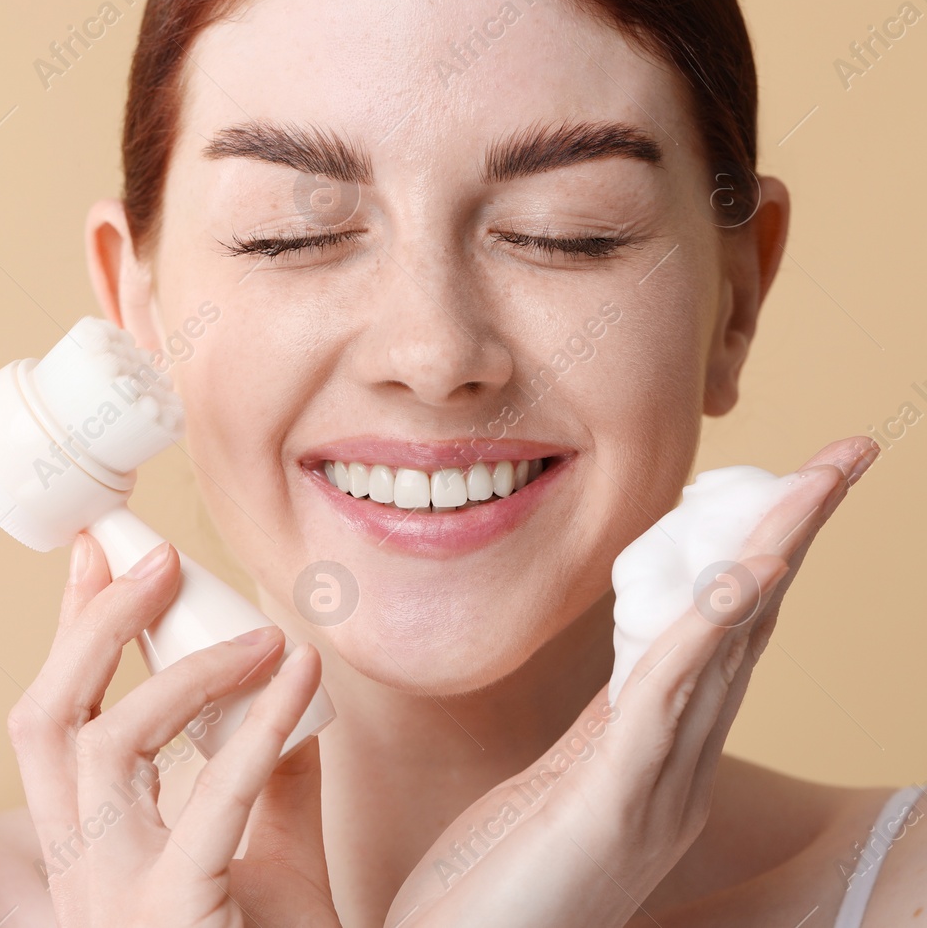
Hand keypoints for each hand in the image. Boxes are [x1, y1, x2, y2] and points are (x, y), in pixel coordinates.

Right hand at [8, 535, 341, 927]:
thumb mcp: (269, 873)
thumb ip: (269, 789)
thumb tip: (291, 704)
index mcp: (88, 854)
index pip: (57, 721)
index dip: (70, 629)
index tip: (98, 550)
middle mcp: (79, 872)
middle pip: (45, 720)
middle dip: (90, 625)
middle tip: (153, 556)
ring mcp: (113, 898)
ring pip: (102, 745)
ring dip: (182, 670)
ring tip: (260, 633)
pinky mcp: (170, 915)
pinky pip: (209, 801)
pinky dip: (257, 728)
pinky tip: (298, 676)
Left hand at [384, 436, 878, 925]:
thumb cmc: (492, 896)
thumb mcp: (550, 796)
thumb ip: (596, 738)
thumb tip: (632, 680)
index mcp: (656, 760)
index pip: (721, 642)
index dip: (760, 558)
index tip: (789, 484)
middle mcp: (674, 773)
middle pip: (746, 631)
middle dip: (794, 534)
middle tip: (845, 454)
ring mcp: (654, 793)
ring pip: (726, 651)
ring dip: (771, 557)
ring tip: (815, 481)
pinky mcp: (612, 809)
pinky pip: (667, 701)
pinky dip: (711, 630)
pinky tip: (744, 575)